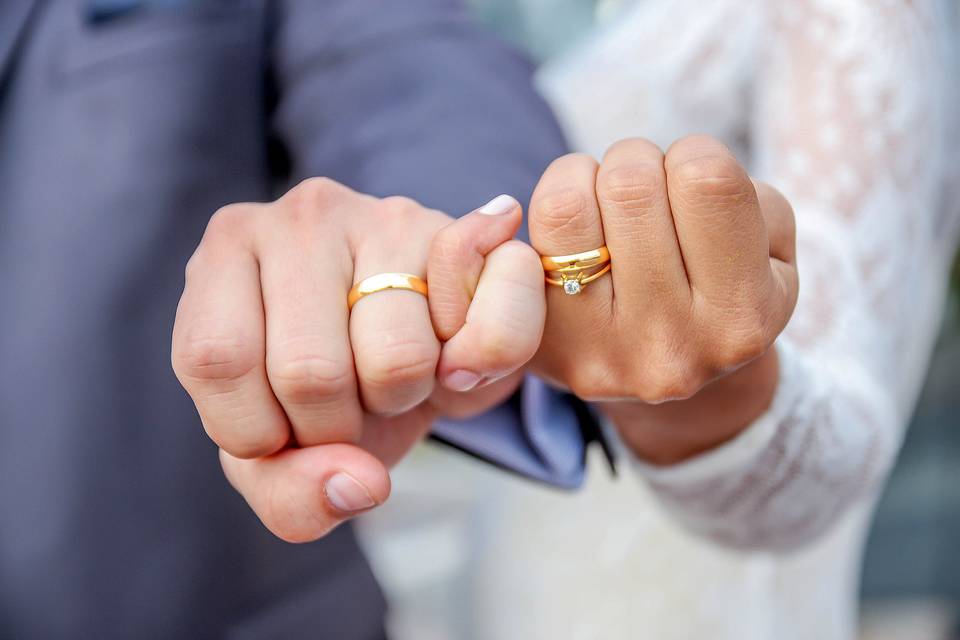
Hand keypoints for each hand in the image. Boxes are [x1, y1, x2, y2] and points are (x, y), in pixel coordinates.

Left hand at [172, 180, 542, 540]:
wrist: (430, 347)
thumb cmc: (338, 390)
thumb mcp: (285, 451)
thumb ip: (288, 494)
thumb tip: (357, 485)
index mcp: (227, 253)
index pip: (217, 357)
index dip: (260, 429)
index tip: (287, 426)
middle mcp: (302, 216)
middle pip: (308, 370)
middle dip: (337, 426)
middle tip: (350, 401)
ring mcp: (390, 215)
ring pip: (398, 360)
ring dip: (405, 398)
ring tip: (396, 368)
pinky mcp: (469, 233)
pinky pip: (490, 333)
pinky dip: (482, 368)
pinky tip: (455, 345)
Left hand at [526, 136, 798, 463]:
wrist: (673, 378)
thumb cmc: (719, 283)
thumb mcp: (769, 249)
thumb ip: (743, 198)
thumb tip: (661, 170)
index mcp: (742, 316)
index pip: (707, 178)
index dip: (694, 153)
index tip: (691, 177)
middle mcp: (671, 345)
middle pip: (630, 185)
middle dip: (634, 162)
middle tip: (644, 189)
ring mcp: (600, 350)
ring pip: (565, 207)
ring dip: (584, 180)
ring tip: (606, 204)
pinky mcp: (545, 348)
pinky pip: (521, 245)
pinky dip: (548, 217)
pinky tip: (574, 237)